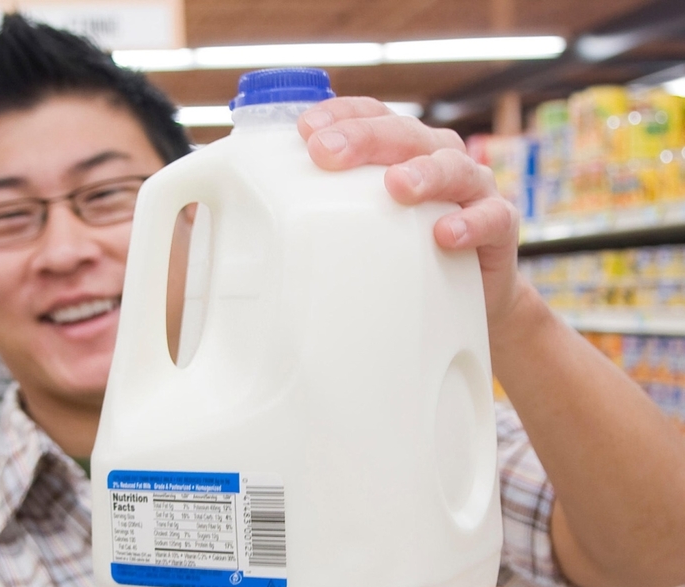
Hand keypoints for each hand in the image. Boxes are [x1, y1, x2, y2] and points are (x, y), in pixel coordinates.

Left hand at [297, 97, 520, 336]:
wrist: (471, 296)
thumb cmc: (408, 255)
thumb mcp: (367, 229)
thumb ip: (332, 214)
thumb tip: (261, 230)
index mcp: (401, 150)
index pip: (371, 116)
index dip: (340, 114)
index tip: (304, 131)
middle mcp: (437, 157)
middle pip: (404, 134)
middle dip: (365, 139)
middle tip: (328, 154)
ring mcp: (471, 189)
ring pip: (450, 167)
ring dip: (422, 173)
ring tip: (396, 187)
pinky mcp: (499, 225)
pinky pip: (491, 217)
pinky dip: (470, 223)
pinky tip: (444, 235)